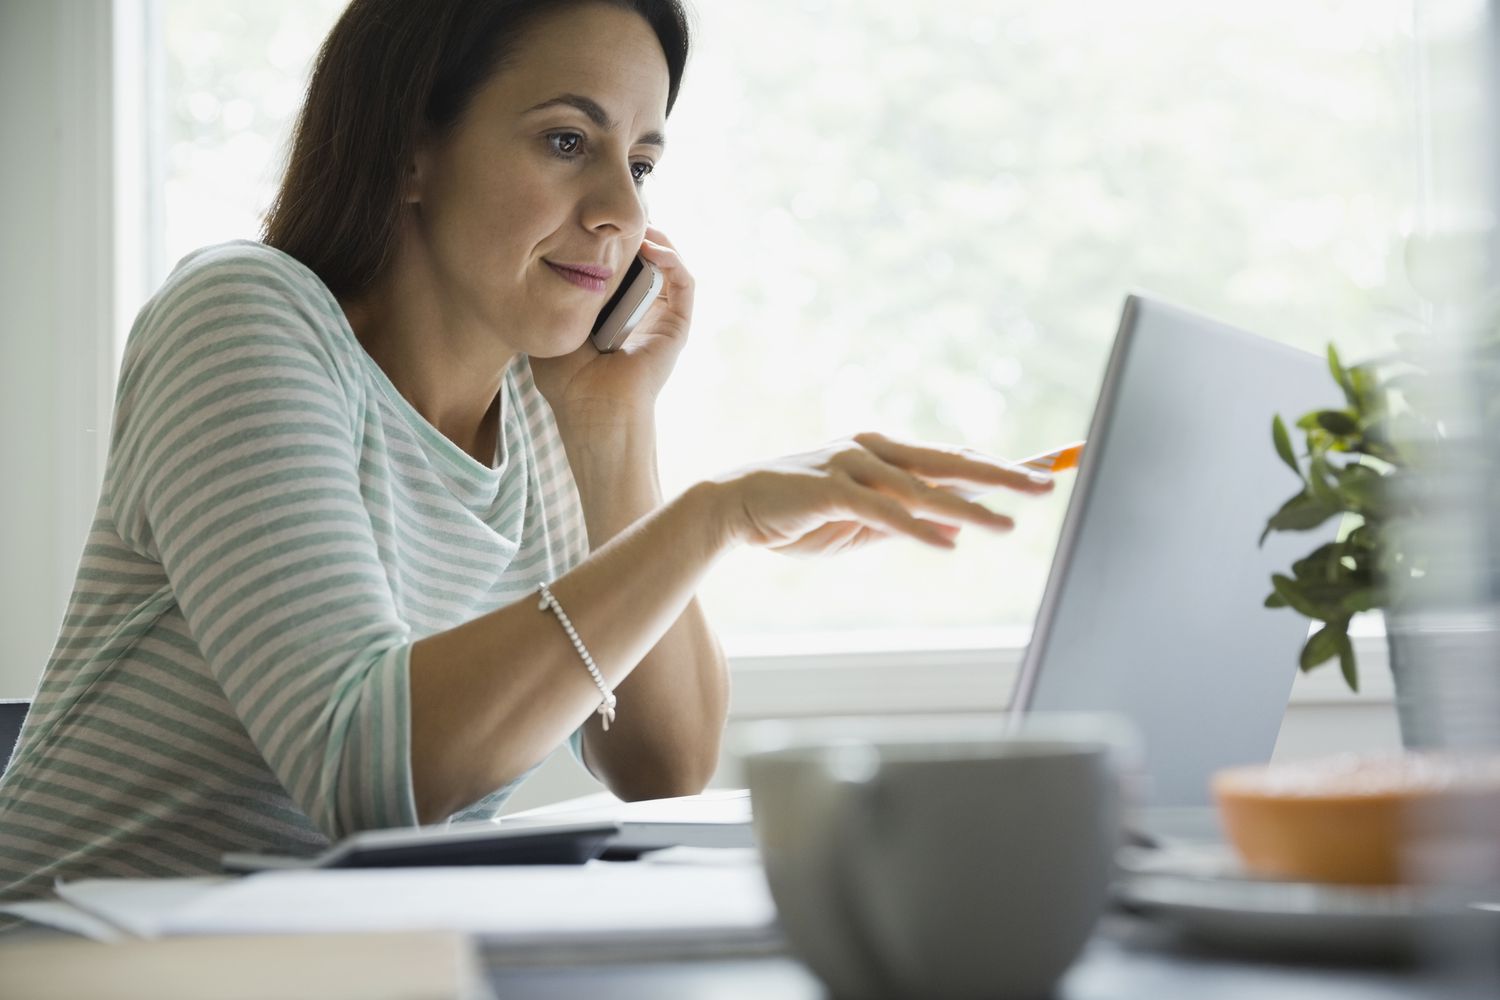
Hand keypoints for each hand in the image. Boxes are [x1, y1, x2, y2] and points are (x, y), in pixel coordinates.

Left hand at [529, 225, 692, 428]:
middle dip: (633, 234)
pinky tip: (653, 247)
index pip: (617, 269)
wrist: (595, 411)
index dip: (610, 243)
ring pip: (668, 265)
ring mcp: (660, 318)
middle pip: (644, 261)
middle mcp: (639, 314)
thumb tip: (546, 259)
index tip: (593, 219)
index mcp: (611, 315)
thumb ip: (554, 298)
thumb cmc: (568, 382)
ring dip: (656, 240)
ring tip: (636, 224)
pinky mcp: (677, 325)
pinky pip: (684, 282)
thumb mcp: (552, 328)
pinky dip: (673, 259)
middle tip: (617, 213)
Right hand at [707, 432, 1054, 555]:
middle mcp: (874, 450)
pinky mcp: (828, 490)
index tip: (1040, 470)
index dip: (998, 466)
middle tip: (1046, 484)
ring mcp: (851, 466)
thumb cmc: (798, 514)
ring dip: (967, 509)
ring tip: (1008, 527)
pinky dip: (916, 528)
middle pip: (950, 462)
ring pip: (921, 488)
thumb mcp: (861, 520)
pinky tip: (948, 544)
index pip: (952, 459)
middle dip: (1001, 475)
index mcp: (884, 453)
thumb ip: (904, 518)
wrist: (733, 506)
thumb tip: (955, 528)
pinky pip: (881, 512)